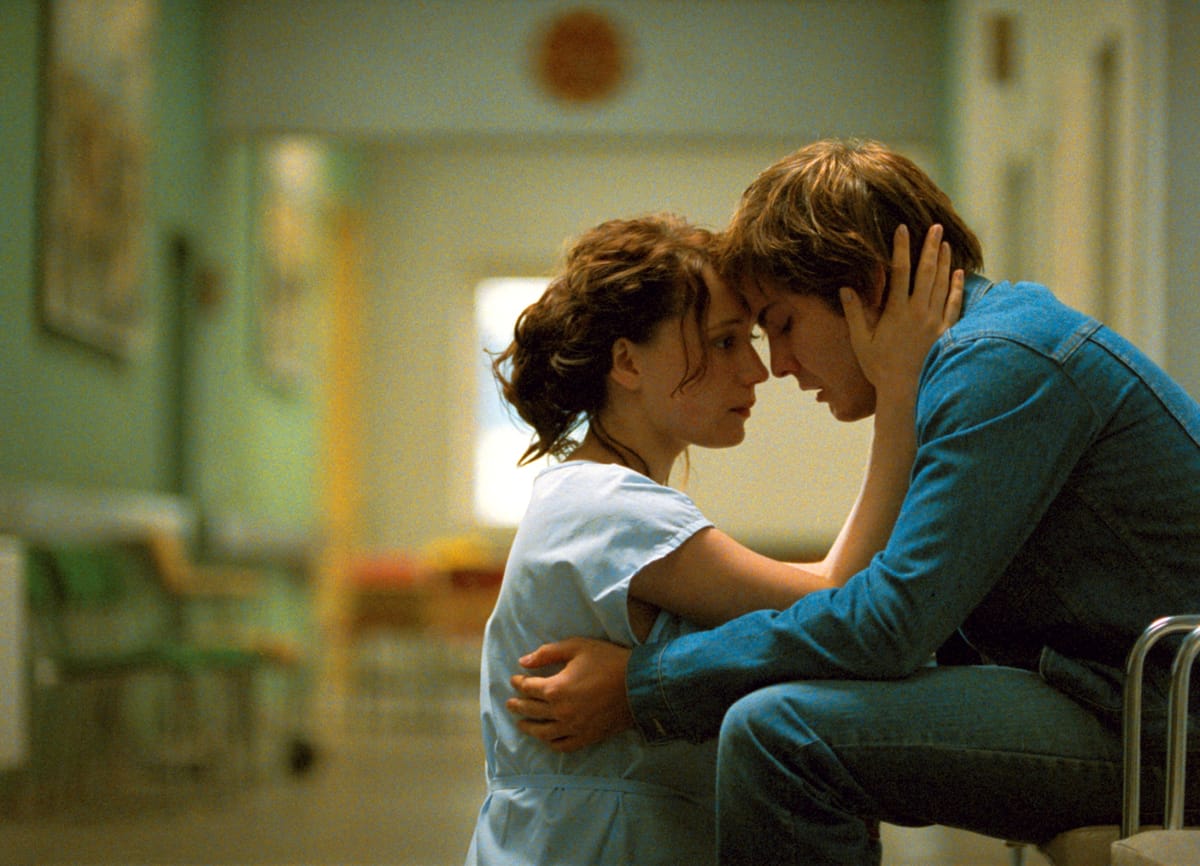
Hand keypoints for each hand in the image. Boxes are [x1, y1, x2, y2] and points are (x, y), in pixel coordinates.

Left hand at [506, 637, 633, 752]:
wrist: (638, 684)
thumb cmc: (608, 661)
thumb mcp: (577, 647)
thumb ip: (547, 653)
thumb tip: (523, 662)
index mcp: (555, 688)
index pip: (528, 687)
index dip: (519, 682)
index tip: (514, 679)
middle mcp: (560, 711)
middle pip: (531, 710)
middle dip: (518, 704)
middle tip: (510, 702)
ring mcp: (573, 727)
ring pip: (542, 732)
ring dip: (528, 727)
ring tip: (520, 724)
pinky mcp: (586, 737)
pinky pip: (562, 745)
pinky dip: (550, 742)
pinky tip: (546, 738)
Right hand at [842, 224, 963, 388]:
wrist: (907, 391)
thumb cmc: (880, 368)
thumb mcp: (861, 342)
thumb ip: (854, 313)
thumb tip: (845, 288)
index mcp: (896, 311)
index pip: (899, 272)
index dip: (901, 248)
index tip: (903, 229)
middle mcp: (918, 312)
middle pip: (926, 272)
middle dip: (930, 247)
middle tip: (936, 227)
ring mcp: (935, 321)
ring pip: (942, 284)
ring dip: (944, 262)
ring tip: (946, 244)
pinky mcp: (946, 332)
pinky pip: (954, 304)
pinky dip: (957, 287)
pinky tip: (959, 274)